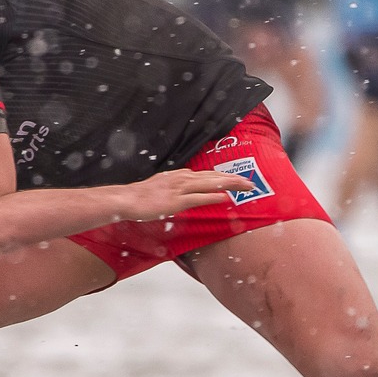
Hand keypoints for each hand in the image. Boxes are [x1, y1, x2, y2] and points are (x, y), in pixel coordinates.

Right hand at [113, 169, 252, 220]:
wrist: (126, 199)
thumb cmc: (141, 196)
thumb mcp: (162, 187)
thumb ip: (177, 188)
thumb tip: (188, 191)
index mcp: (180, 175)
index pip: (208, 174)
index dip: (225, 177)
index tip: (239, 180)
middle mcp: (182, 178)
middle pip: (213, 176)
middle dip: (234, 179)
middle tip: (251, 183)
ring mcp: (179, 189)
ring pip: (209, 184)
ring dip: (229, 185)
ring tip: (245, 187)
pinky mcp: (175, 201)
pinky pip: (197, 198)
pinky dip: (211, 197)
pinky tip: (224, 197)